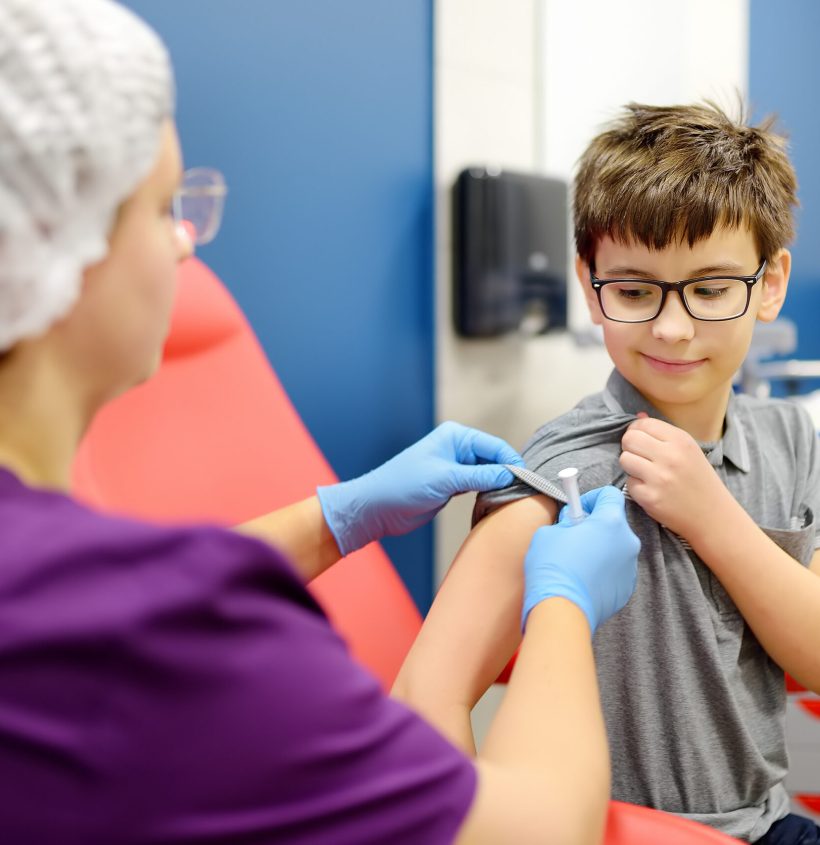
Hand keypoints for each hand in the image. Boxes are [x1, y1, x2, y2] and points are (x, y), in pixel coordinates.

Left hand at [317, 421, 523, 554]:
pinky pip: (479, 486)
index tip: (527, 479)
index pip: (494, 446)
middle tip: (525, 492)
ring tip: (514, 498)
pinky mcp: (453, 485)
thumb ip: (479, 477)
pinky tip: (498, 501)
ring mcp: (456, 467)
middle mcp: (457, 448)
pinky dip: (489, 492)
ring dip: (499, 485)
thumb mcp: (445, 479)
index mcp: (455, 436)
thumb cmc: (404, 485)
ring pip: (488, 474)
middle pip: (494, 459)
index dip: (512, 461)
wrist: (378, 507)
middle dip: (508, 473)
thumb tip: (510, 475)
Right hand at [522, 486, 639, 633]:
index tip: (576, 510)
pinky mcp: (627, 588)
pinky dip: (602, 570)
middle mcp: (627, 542)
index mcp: (610, 522)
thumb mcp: (549, 532)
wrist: (562, 610)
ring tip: (575, 561)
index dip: (590, 499)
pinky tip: (582, 579)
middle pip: (613, 522)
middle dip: (594, 525)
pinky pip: (615, 569)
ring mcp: (630, 567)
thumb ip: (567, 523)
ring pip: (615, 547)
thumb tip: (572, 527)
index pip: (609, 494)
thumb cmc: (553, 568)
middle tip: (572, 536)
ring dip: (599, 548)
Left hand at [620, 416, 734, 538]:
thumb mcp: (688, 450)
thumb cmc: (698, 480)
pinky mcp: (649, 497)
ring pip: (624, 459)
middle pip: (629, 439)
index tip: (643, 441)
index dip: (637, 431)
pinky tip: (652, 490)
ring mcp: (659, 477)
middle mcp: (670, 456)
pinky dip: (636, 487)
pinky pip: (629, 483)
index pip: (643, 424)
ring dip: (631, 466)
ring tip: (646, 473)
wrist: (712, 515)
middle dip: (630, 447)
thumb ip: (662, 433)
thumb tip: (638, 416)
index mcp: (681, 440)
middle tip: (641, 457)